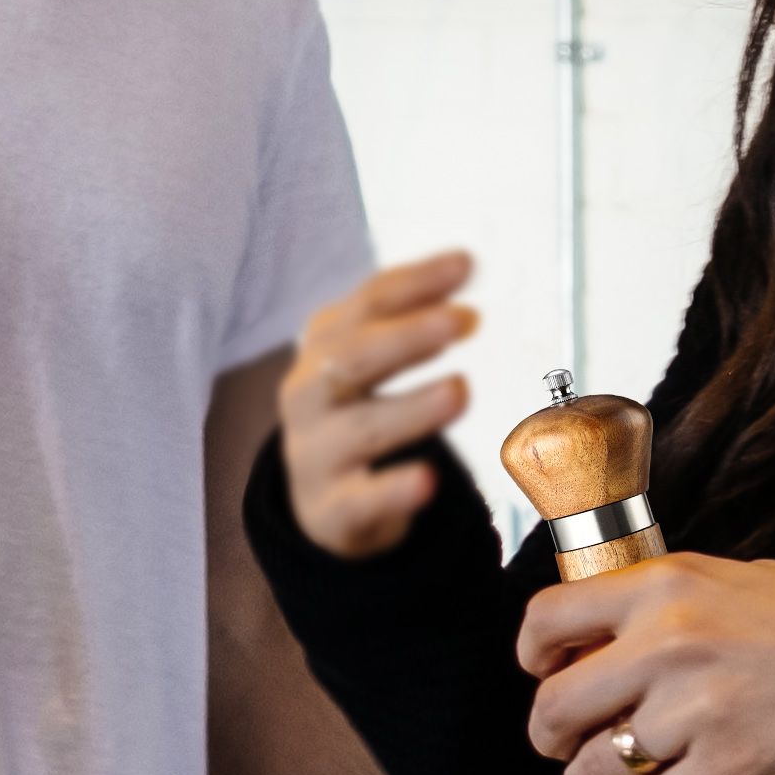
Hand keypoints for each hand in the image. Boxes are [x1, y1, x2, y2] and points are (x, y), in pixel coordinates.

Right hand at [279, 252, 477, 558]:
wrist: (321, 503)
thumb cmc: (355, 415)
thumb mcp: (368, 361)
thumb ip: (408, 317)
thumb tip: (463, 265)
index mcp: (322, 347)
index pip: (366, 306)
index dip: (414, 284)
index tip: (465, 266)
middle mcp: (309, 394)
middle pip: (351, 360)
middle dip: (406, 338)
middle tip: (461, 321)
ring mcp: (316, 453)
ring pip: (360, 428)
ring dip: (410, 408)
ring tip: (459, 390)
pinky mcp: (332, 509)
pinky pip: (361, 499)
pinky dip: (393, 490)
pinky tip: (427, 481)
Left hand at [517, 552, 774, 774]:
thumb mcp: (726, 581)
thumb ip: (660, 609)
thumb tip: (598, 647)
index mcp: (664, 585)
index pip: (548, 618)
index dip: (533, 658)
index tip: (544, 676)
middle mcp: (670, 643)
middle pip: (556, 708)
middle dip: (552, 739)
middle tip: (570, 747)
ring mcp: (700, 710)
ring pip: (595, 772)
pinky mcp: (734, 768)